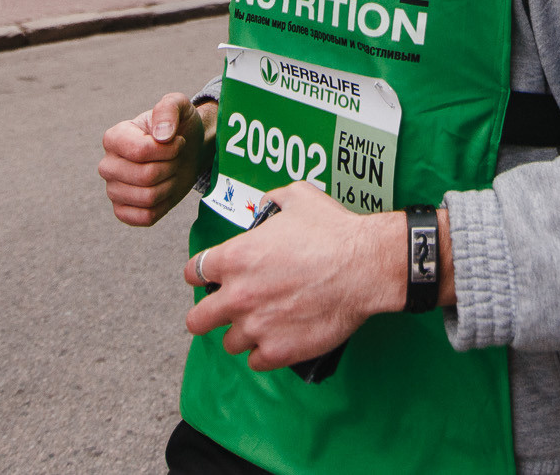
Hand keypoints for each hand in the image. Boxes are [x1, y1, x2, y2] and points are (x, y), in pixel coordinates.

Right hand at [100, 93, 209, 225]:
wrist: (187, 152)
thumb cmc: (179, 127)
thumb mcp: (179, 106)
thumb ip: (168, 109)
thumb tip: (161, 135)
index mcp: (114, 138)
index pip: (140, 151)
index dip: (168, 149)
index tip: (178, 141)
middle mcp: (108, 165)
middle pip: (146, 176)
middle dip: (171, 167)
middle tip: (175, 159)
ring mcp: (113, 190)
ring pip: (148, 198)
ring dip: (169, 185)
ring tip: (171, 172)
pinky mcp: (123, 211)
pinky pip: (144, 217)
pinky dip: (163, 206)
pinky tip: (165, 190)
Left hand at [185, 181, 406, 369]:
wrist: (365, 266)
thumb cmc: (334, 233)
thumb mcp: (299, 198)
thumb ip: (273, 200)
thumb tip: (266, 206)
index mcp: (235, 258)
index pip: (193, 272)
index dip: (202, 274)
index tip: (212, 278)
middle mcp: (237, 295)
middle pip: (197, 320)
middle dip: (208, 315)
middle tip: (224, 312)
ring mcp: (256, 327)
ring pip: (229, 343)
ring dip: (244, 333)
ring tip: (265, 323)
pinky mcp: (277, 351)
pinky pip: (256, 362)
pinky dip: (266, 353)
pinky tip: (280, 339)